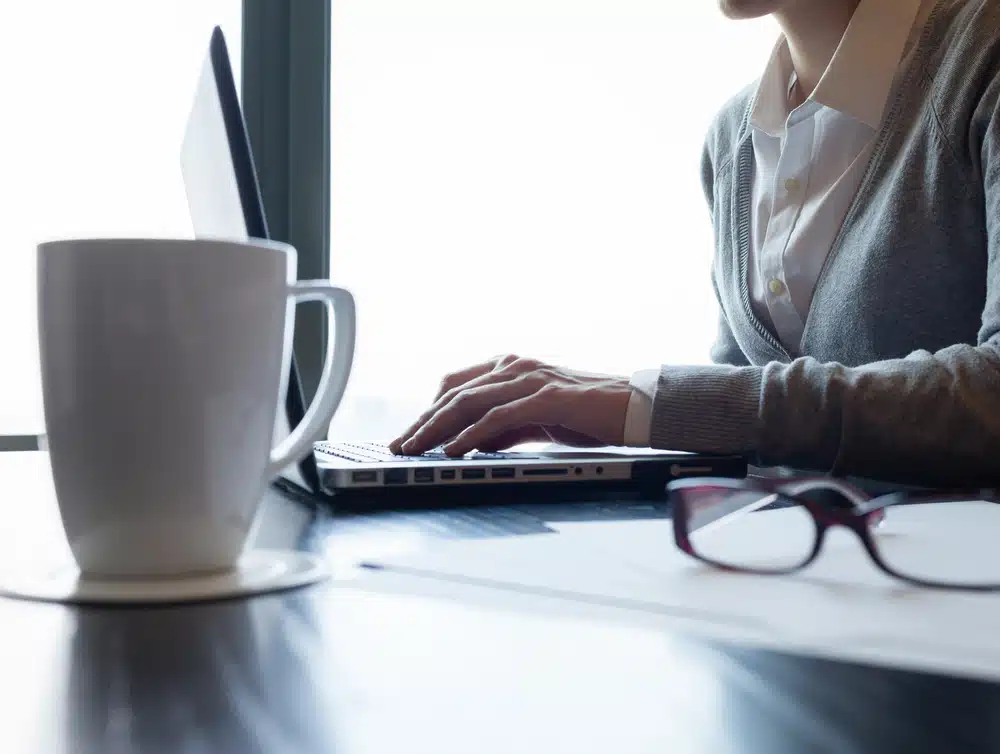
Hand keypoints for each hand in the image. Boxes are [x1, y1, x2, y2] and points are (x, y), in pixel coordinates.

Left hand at [389, 355, 632, 456]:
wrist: (638, 408)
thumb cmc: (592, 415)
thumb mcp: (539, 419)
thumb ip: (507, 426)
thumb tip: (472, 441)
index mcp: (513, 367)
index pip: (456, 384)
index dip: (428, 410)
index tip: (408, 434)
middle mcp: (517, 367)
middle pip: (454, 391)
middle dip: (422, 420)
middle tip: (399, 444)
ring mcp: (531, 379)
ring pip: (469, 400)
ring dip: (436, 427)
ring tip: (415, 449)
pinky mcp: (547, 397)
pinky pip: (498, 416)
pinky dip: (471, 433)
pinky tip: (454, 449)